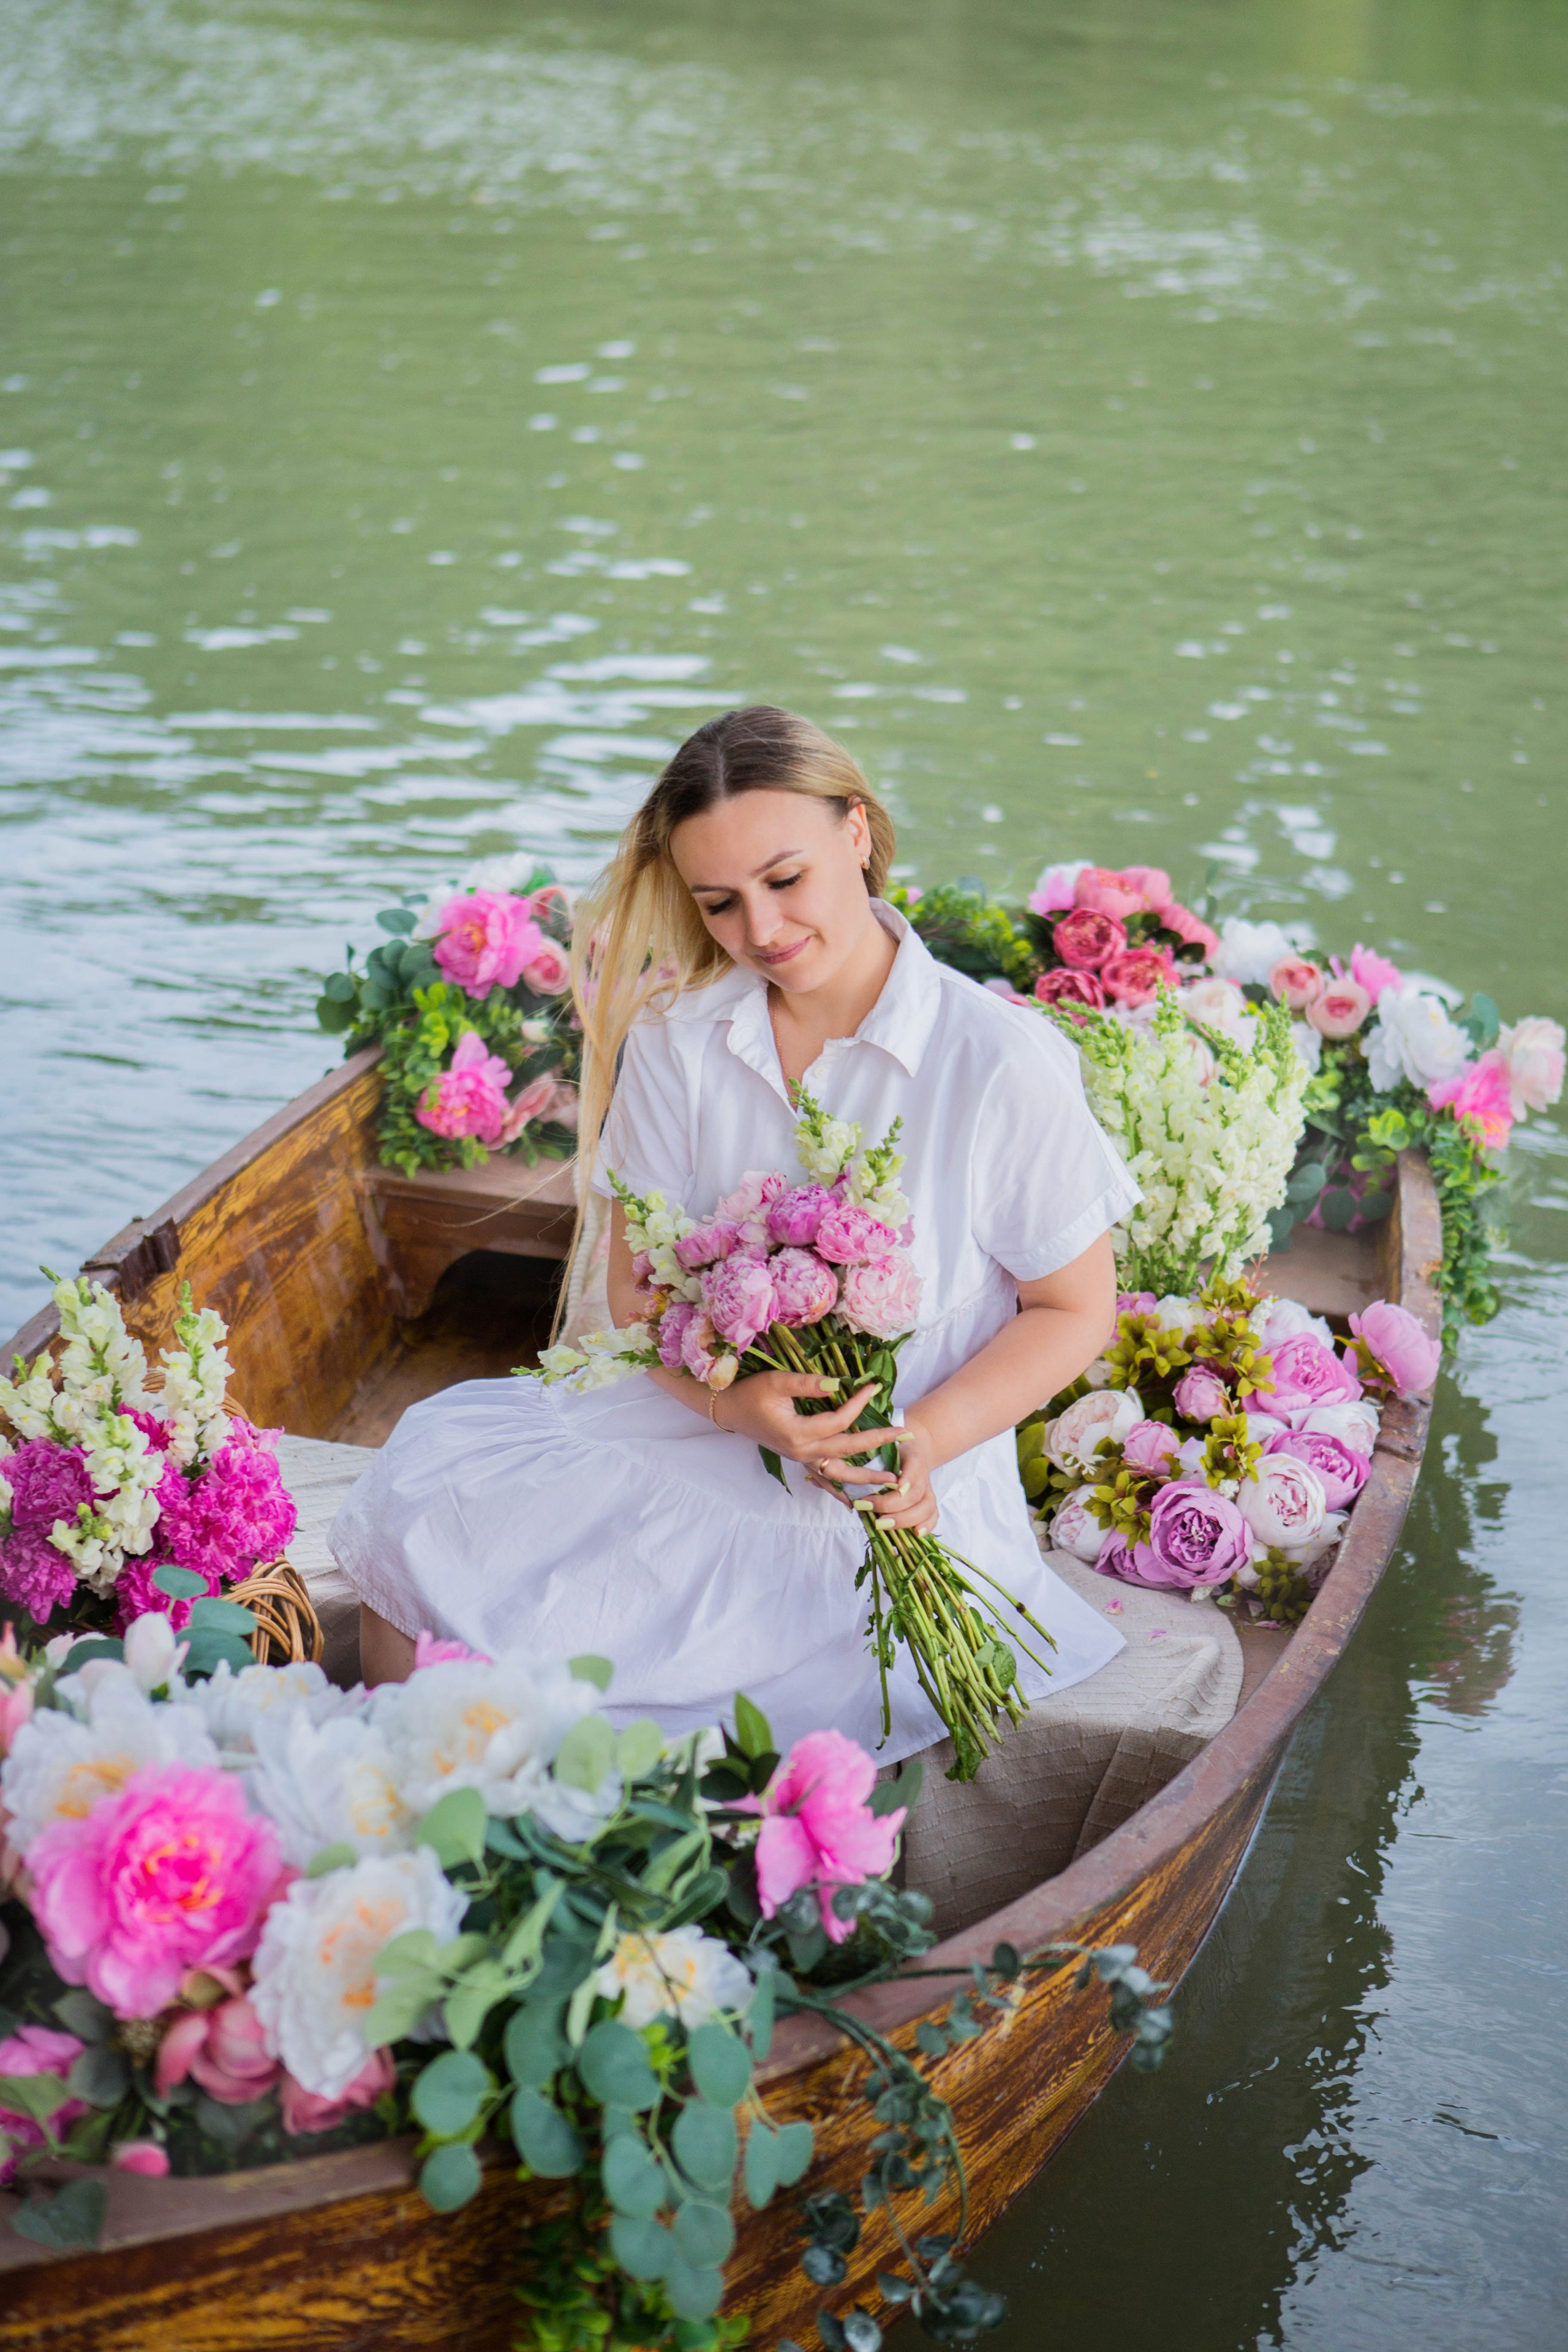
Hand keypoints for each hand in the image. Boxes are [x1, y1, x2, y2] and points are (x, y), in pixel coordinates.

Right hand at [714, 1370, 899, 1485]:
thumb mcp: (777, 1382)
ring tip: (894, 1479)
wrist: (730, 1411)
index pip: (839, 1421)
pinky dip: (843, 1489)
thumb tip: (838, 1384)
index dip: (858, 1404)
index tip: (875, 1387)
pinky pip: (826, 1479)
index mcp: (798, 1432)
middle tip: (905, 1434)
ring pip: (840, 1473)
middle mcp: (803, 1451)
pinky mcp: (801, 1460)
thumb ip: (807, 1384)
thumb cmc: (751, 1393)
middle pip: (848, 1450)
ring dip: (868, 1476)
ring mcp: (802, 1459)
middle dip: (878, 1442)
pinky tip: (859, 1498)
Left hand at [843, 1410, 939, 1536]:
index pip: (910, 1472)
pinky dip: (927, 1525)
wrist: (913, 1445)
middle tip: (871, 1512)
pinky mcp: (928, 1499)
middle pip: (914, 1495)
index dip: (901, 1484)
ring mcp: (927, 1488)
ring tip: (883, 1524)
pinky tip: (915, 1534)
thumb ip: (850, 1462)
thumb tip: (812, 1479)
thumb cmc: (890, 1447)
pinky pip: (934, 1514)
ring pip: (926, 1506)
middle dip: (892, 1506)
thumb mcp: (873, 1446)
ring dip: (905, 1519)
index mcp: (911, 1458)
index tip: (888, 1490)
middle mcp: (921, 1474)